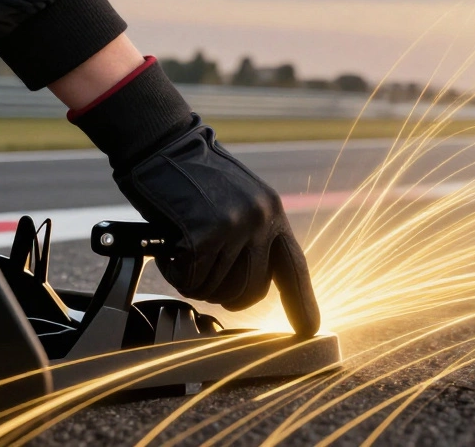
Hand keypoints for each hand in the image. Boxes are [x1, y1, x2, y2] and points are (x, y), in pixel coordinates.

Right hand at [113, 117, 319, 334]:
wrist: (164, 143)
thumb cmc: (192, 175)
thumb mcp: (236, 200)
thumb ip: (251, 234)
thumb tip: (254, 280)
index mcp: (273, 213)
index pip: (294, 266)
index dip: (302, 303)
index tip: (310, 330)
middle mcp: (262, 220)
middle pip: (250, 290)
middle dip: (224, 295)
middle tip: (201, 277)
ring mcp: (236, 227)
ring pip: (216, 287)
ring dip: (194, 281)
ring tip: (182, 254)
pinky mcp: (206, 234)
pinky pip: (190, 279)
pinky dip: (174, 272)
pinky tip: (168, 250)